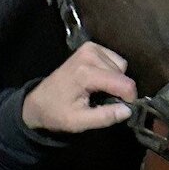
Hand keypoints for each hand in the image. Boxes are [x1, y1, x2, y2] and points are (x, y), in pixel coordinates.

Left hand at [21, 42, 137, 133]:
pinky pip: (114, 59)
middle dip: (120, 90)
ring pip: (121, 66)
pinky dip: (111, 71)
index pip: (124, 83)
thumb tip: (128, 110)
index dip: (129, 99)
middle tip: (104, 102)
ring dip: (115, 81)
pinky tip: (98, 80)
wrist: (39, 102)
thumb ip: (105, 117)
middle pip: (123, 74)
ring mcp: (90, 48)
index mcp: (86, 73)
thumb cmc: (57, 113)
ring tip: (98, 91)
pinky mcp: (91, 47)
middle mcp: (89, 55)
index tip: (123, 110)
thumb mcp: (79, 122)